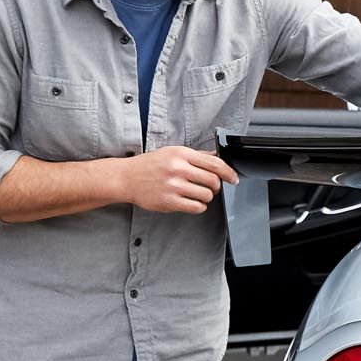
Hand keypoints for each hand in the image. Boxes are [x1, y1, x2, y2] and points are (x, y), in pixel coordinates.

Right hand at [121, 146, 238, 212]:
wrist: (126, 178)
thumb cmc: (150, 165)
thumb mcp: (172, 153)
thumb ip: (196, 155)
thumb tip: (217, 156)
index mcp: (181, 154)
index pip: (214, 163)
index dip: (228, 172)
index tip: (233, 178)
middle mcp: (178, 169)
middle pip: (213, 180)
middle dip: (217, 186)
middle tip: (212, 187)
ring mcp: (173, 186)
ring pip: (206, 195)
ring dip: (207, 197)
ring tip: (198, 194)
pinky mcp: (169, 201)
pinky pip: (196, 207)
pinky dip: (199, 206)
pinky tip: (192, 202)